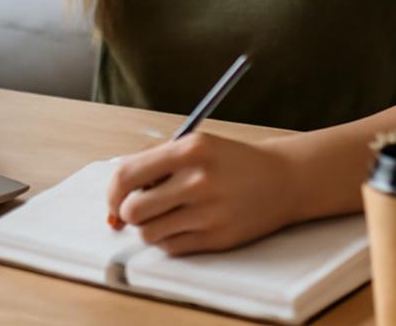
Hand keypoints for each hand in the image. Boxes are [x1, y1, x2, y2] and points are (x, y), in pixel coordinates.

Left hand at [105, 133, 298, 255]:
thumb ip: (155, 163)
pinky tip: (186, 225)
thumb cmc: (230, 162)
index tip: (115, 200)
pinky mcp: (218, 237)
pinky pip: (171, 247)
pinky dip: (169, 240)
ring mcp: (209, 211)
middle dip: (129, 213)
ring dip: (150, 228)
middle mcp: (198, 180)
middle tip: (143, 209)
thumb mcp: (195, 146)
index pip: (126, 174)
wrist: (283, 179)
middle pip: (133, 210)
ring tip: (168, 216)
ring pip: (149, 233)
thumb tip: (115, 198)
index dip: (112, 192)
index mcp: (189, 149)